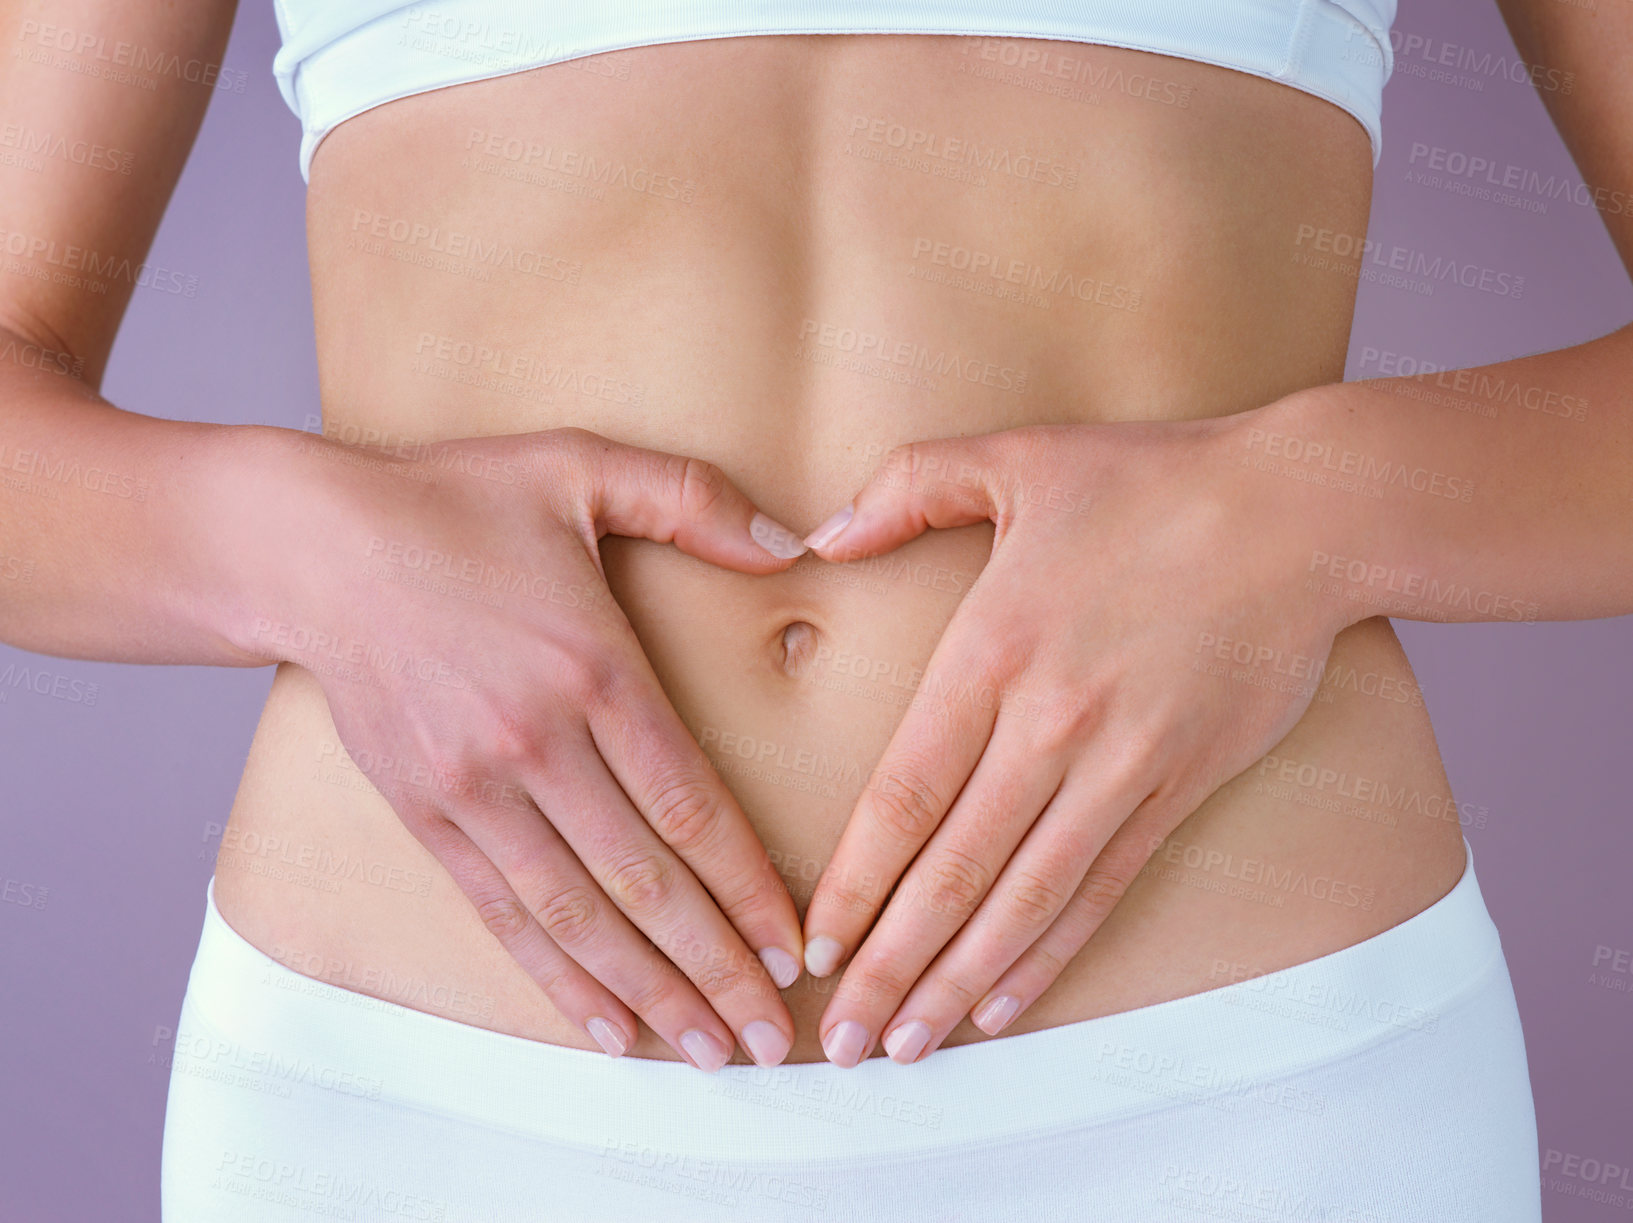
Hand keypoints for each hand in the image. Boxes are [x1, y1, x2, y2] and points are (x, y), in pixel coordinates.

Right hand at [244, 425, 810, 1070]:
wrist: (311, 547)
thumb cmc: (455, 502)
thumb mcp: (580, 467)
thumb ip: (693, 499)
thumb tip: (794, 540)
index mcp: (591, 666)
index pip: (690, 803)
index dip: (747, 885)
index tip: (794, 946)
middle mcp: (537, 741)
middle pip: (646, 881)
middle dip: (716, 968)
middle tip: (772, 1037)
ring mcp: (475, 787)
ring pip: (578, 916)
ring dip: (648, 991)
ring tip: (706, 1051)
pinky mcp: (427, 813)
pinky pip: (501, 913)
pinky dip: (555, 975)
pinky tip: (604, 1024)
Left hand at [797, 410, 1354, 1065]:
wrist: (1302, 513)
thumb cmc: (1152, 480)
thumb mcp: (1014, 455)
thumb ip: (904, 489)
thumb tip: (818, 534)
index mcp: (992, 650)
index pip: (904, 794)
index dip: (855, 881)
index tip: (814, 945)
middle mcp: (1050, 724)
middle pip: (953, 870)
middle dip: (889, 964)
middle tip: (846, 1041)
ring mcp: (1121, 765)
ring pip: (1024, 898)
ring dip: (960, 981)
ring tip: (909, 1046)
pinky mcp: (1179, 786)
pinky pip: (1103, 888)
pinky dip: (1051, 954)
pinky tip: (1006, 1003)